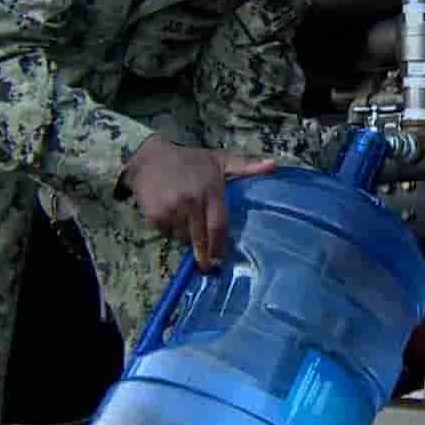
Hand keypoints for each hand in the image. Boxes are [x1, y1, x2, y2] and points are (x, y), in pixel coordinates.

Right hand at [121, 136, 275, 270]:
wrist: (150, 157)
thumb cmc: (189, 160)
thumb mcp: (218, 160)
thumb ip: (246, 166)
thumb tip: (274, 164)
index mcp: (210, 191)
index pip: (218, 226)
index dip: (219, 246)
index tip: (220, 261)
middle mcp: (191, 202)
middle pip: (200, 238)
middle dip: (204, 255)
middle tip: (207, 267)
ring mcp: (171, 210)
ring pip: (182, 237)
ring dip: (186, 238)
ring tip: (186, 226)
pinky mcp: (154, 215)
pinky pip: (166, 232)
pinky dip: (169, 230)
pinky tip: (170, 217)